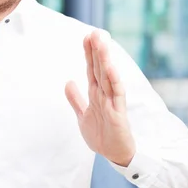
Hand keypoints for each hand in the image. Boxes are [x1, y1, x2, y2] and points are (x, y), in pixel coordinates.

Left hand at [65, 30, 135, 166]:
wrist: (115, 155)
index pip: (92, 69)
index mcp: (96, 94)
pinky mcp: (118, 112)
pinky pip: (116, 94)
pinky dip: (113, 80)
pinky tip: (110, 67)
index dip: (89, 53)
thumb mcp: (83, 116)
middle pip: (100, 68)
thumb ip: (76, 99)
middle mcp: (105, 94)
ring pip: (108, 77)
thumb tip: (68, 82)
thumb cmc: (102, 135)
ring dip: (105, 59)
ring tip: (102, 42)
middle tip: (95, 31)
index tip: (87, 36)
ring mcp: (112, 102)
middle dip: (97, 50)